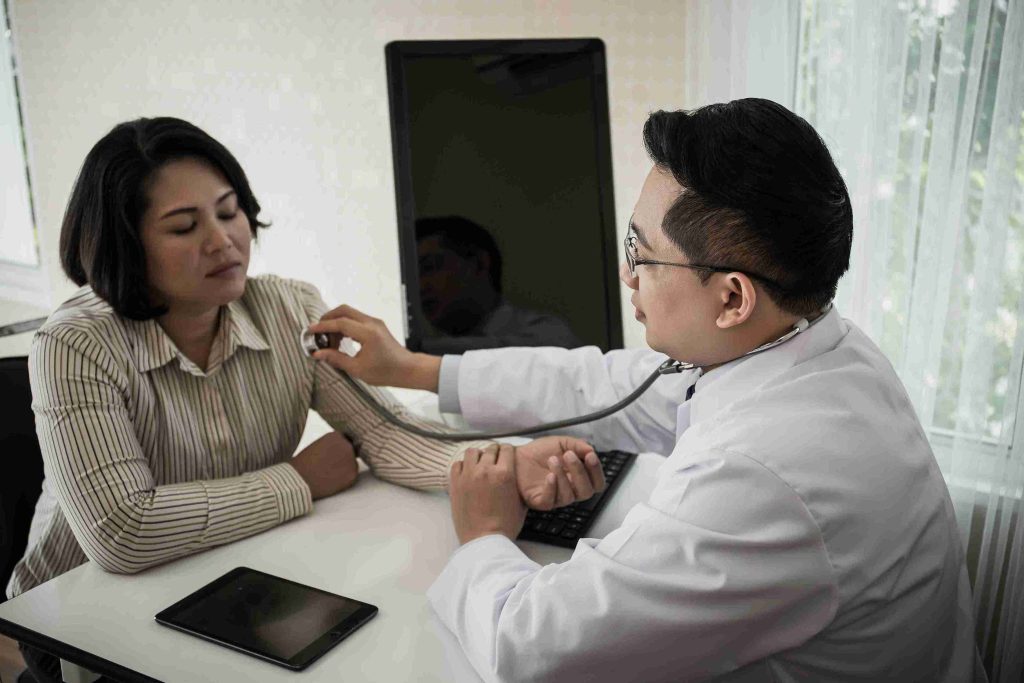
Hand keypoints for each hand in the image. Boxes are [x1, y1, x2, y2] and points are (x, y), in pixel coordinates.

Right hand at [289, 432, 359, 499]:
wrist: (299, 478)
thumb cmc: (302, 464)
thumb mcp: (317, 446)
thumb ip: (331, 446)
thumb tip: (339, 454)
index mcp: (335, 436)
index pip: (344, 442)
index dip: (338, 451)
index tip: (329, 458)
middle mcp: (346, 445)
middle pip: (350, 452)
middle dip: (343, 459)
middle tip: (328, 468)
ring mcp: (352, 459)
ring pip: (352, 465)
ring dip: (344, 470)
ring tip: (327, 475)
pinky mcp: (353, 473)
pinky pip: (352, 477)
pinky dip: (344, 480)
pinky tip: (331, 481)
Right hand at [307, 304, 440, 390]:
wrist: (407, 369)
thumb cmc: (386, 372)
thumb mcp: (358, 369)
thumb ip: (336, 359)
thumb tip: (318, 353)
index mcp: (368, 333)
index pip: (340, 323)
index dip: (323, 326)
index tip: (310, 331)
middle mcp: (372, 323)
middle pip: (344, 310)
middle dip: (328, 319)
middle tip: (318, 333)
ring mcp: (375, 322)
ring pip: (350, 313)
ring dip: (336, 322)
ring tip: (330, 342)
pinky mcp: (376, 325)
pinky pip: (356, 319)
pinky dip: (345, 325)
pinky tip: (341, 340)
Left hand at [449, 444, 525, 543]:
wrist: (484, 540)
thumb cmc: (505, 525)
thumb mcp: (521, 502)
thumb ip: (517, 483)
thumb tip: (513, 472)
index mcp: (505, 473)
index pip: (507, 449)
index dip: (508, 451)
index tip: (507, 454)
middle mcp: (485, 469)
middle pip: (490, 448)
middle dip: (495, 452)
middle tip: (495, 460)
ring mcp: (468, 475)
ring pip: (472, 452)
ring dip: (478, 456)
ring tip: (480, 464)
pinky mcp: (455, 483)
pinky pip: (458, 464)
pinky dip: (463, 466)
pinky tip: (468, 473)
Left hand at [515, 436, 605, 509]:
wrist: (516, 456)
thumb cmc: (539, 452)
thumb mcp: (561, 443)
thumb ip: (578, 445)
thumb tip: (591, 450)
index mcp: (578, 477)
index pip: (596, 482)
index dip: (596, 471)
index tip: (590, 455)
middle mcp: (570, 490)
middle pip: (586, 492)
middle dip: (580, 472)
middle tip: (569, 455)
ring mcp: (556, 497)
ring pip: (569, 496)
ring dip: (562, 475)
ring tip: (552, 459)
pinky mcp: (540, 501)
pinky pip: (550, 500)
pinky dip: (551, 487)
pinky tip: (548, 475)